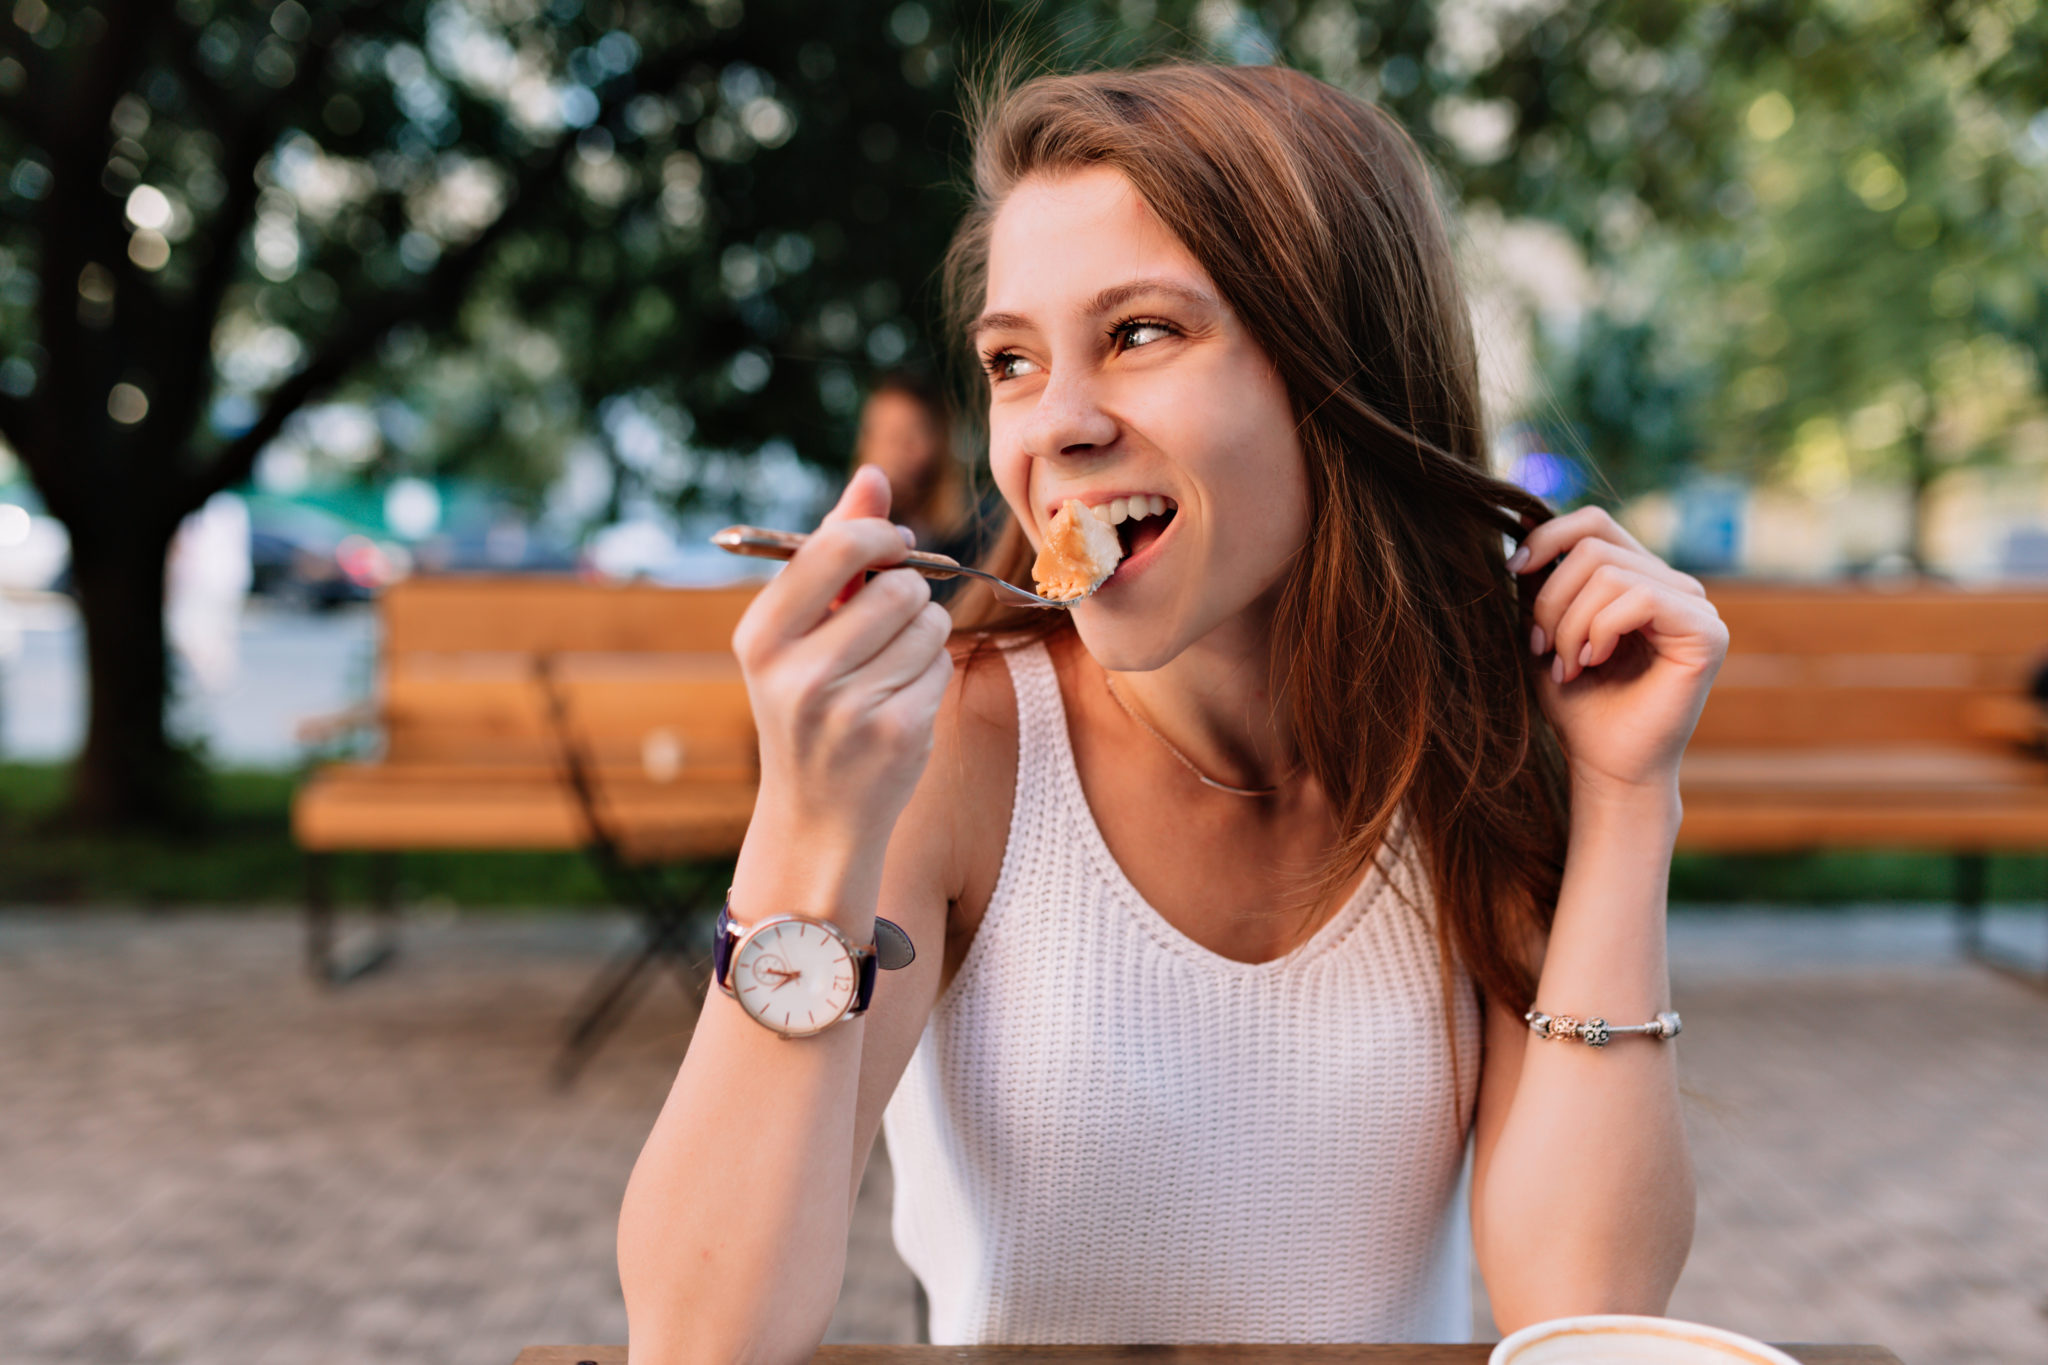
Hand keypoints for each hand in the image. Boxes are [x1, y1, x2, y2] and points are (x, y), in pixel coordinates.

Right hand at [730, 464, 955, 853]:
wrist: (816, 815)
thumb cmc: (809, 703)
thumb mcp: (800, 630)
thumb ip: (834, 549)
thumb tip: (873, 476)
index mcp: (761, 636)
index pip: (834, 549)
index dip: (879, 536)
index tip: (892, 546)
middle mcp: (797, 672)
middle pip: (897, 586)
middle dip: (906, 594)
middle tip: (884, 624)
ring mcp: (848, 707)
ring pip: (929, 622)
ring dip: (922, 634)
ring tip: (888, 666)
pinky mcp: (897, 732)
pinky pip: (941, 664)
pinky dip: (930, 672)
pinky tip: (900, 699)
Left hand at [1511, 507, 1728, 802]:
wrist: (1605, 765)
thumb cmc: (1577, 705)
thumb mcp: (1545, 630)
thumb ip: (1542, 582)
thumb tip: (1522, 524)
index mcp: (1638, 578)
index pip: (1594, 523)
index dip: (1548, 538)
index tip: (1512, 572)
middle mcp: (1672, 584)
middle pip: (1594, 548)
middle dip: (1552, 598)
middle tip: (1543, 648)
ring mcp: (1694, 606)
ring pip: (1610, 573)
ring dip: (1571, 623)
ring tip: (1568, 664)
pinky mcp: (1707, 632)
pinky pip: (1641, 597)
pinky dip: (1601, 629)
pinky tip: (1594, 661)